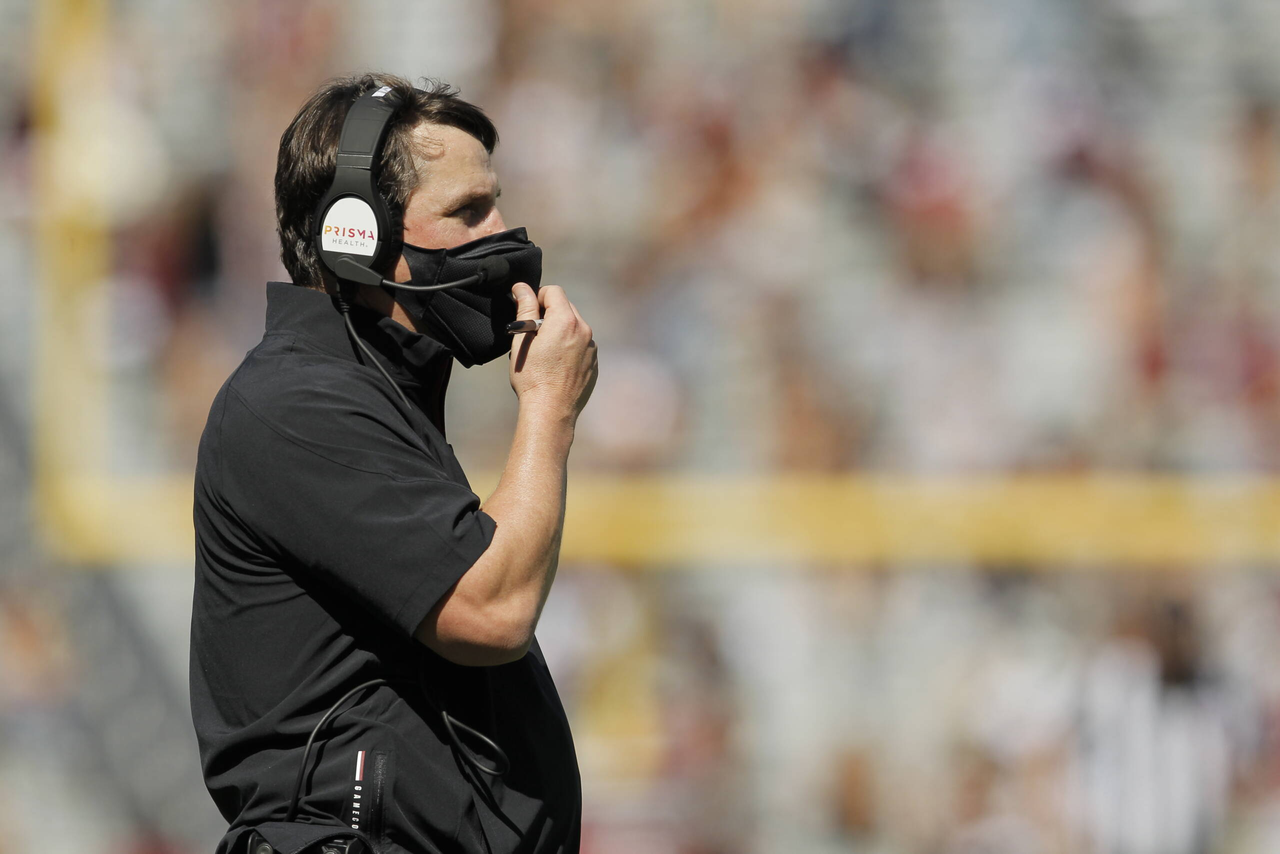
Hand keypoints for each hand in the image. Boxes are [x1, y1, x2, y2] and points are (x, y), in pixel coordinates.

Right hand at [509, 283, 597, 419]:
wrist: (551, 411)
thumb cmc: (532, 376)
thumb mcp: (522, 340)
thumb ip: (525, 309)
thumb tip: (522, 288)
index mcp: (566, 321)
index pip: (554, 291)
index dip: (537, 297)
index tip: (527, 312)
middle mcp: (584, 330)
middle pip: (566, 307)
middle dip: (549, 314)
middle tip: (533, 334)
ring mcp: (592, 348)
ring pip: (575, 327)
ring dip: (560, 331)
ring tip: (545, 353)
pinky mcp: (594, 363)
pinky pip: (581, 345)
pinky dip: (569, 347)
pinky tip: (556, 365)